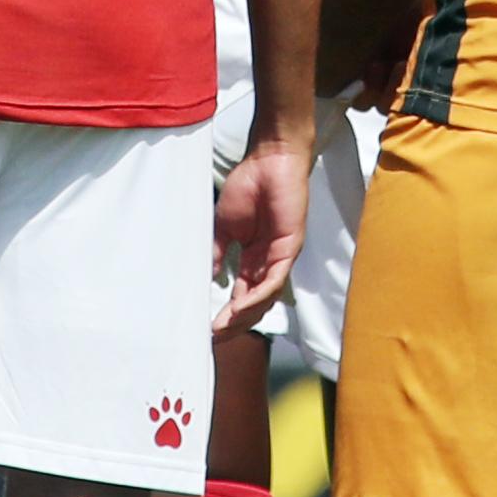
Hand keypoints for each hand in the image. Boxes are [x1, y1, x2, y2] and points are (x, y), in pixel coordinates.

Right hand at [212, 130, 312, 334]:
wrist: (269, 160)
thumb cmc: (249, 186)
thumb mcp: (225, 226)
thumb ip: (217, 253)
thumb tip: (207, 278)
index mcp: (253, 259)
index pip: (242, 295)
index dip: (227, 313)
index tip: (207, 327)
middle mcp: (268, 263)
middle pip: (254, 304)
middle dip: (235, 323)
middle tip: (214, 337)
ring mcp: (280, 257)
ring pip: (266, 298)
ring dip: (244, 315)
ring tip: (222, 326)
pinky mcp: (290, 248)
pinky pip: (275, 280)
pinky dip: (257, 296)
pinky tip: (239, 306)